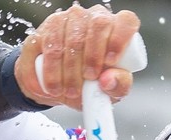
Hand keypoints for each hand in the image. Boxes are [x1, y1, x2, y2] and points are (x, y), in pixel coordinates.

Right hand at [15, 4, 140, 110]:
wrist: (58, 88)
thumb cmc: (91, 84)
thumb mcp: (109, 90)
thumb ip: (118, 86)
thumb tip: (108, 80)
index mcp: (116, 27)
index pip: (125, 21)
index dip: (120, 38)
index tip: (110, 61)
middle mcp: (93, 17)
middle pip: (98, 25)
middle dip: (92, 56)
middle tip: (88, 79)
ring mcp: (68, 19)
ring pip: (70, 38)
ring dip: (68, 70)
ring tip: (69, 91)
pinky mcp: (45, 29)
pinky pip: (47, 46)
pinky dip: (49, 71)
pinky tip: (52, 86)